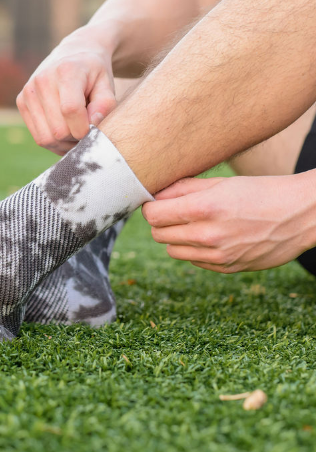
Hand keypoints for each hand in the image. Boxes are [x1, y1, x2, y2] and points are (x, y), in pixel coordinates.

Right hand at [16, 32, 116, 155]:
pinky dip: (54, 142)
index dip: (84, 128)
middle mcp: (42, 80)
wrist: (73, 54)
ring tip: (77, 133)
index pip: (70, 110)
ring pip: (46, 138)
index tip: (94, 129)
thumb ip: (105, 106)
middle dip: (76, 138)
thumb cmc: (94, 73)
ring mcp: (28, 91)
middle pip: (58, 130)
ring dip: (64, 143)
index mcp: (66, 71)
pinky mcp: (21, 102)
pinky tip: (65, 132)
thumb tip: (92, 125)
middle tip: (87, 131)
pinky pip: (38, 137)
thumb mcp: (107, 84)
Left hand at [142, 174, 315, 272]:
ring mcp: (218, 256)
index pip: (153, 215)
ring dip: (176, 237)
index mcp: (204, 209)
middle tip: (173, 211)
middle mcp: (208, 236)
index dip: (150, 207)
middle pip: (158, 234)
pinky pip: (194, 261)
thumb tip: (154, 195)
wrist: (301, 214)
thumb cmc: (259, 192)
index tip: (156, 202)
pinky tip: (211, 236)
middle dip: (161, 222)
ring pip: (173, 251)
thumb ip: (182, 189)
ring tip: (193, 223)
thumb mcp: (220, 182)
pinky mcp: (228, 269)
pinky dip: (194, 250)